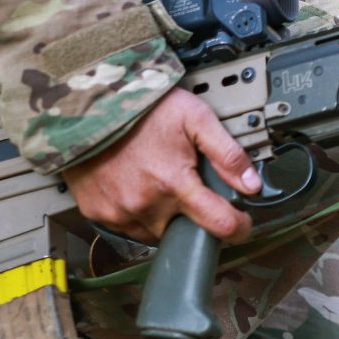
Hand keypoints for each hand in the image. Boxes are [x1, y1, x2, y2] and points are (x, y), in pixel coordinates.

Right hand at [63, 87, 262, 243]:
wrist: (87, 105)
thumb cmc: (141, 109)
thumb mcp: (195, 118)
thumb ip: (226, 153)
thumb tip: (252, 184)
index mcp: (173, 184)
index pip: (218, 224)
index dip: (238, 227)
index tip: (242, 223)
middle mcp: (146, 205)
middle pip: (185, 230)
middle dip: (195, 216)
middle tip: (191, 188)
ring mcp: (119, 212)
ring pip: (156, 232)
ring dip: (165, 217)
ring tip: (161, 184)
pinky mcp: (98, 212)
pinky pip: (127, 226)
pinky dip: (137, 213)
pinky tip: (136, 187)